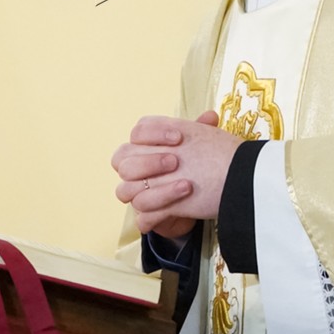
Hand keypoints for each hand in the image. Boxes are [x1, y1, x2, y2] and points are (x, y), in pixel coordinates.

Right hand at [111, 110, 237, 236]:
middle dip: (149, 161)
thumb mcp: (198, 146)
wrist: (197, 198)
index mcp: (144, 147)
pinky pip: (141, 218)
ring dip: (157, 190)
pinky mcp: (144, 216)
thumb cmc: (193, 166)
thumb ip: (201, 131)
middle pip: (122, 160)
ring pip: (125, 191)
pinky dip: (158, 213)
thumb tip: (211, 115)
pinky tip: (177, 208)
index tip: (179, 137)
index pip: (136, 132)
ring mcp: (135, 193)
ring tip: (186, 185)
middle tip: (176, 161)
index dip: (153, 133)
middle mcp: (133, 169)